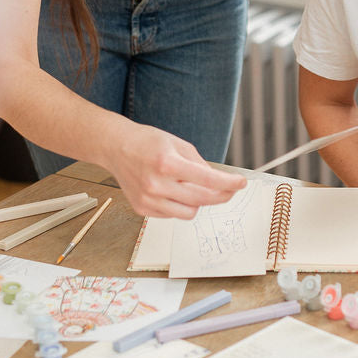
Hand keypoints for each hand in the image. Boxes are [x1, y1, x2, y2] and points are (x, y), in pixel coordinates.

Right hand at [106, 122, 245, 218]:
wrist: (116, 147)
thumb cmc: (147, 142)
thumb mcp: (178, 144)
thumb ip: (199, 164)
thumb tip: (219, 183)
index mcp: (167, 164)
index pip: (207, 180)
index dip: (229, 183)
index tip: (241, 183)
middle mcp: (156, 184)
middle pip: (202, 199)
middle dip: (221, 195)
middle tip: (230, 190)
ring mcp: (148, 199)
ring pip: (189, 212)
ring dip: (198, 202)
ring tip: (190, 186)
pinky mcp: (142, 209)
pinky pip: (172, 214)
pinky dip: (179, 204)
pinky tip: (171, 190)